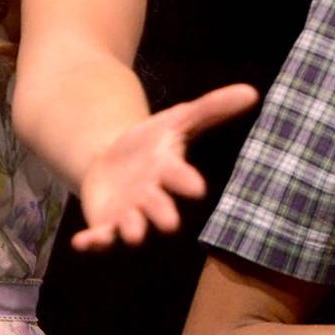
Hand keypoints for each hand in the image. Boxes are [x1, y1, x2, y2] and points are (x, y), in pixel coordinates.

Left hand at [69, 81, 260, 250]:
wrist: (111, 161)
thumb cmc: (151, 143)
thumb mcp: (176, 119)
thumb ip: (211, 108)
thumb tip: (253, 92)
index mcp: (169, 173)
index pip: (180, 178)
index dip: (186, 182)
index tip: (196, 187)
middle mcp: (152, 199)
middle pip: (160, 209)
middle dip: (163, 214)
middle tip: (170, 223)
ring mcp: (130, 215)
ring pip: (133, 228)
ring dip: (133, 231)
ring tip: (133, 234)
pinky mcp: (105, 225)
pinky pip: (100, 238)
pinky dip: (92, 243)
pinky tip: (81, 243)